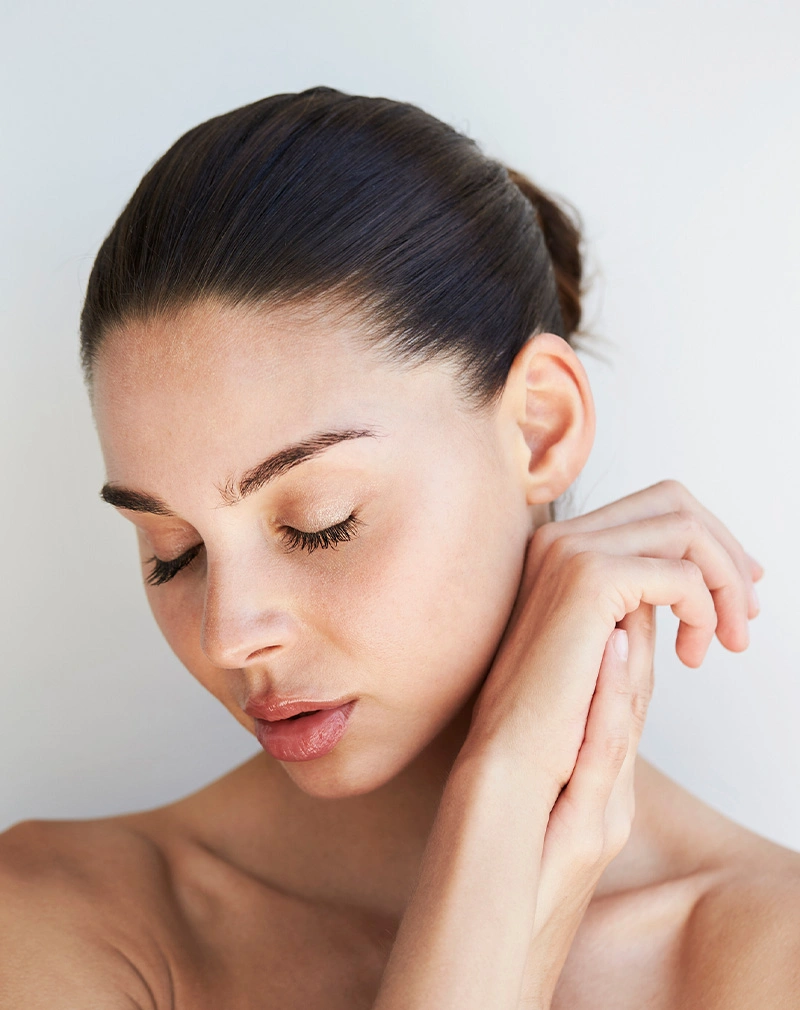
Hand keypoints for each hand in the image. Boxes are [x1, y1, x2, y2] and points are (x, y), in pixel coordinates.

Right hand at [459, 479, 762, 1006]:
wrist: (513, 780)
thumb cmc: (558, 740)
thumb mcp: (613, 666)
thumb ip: (639, 620)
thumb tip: (682, 588)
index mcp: (557, 559)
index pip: (651, 512)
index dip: (707, 546)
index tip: (740, 595)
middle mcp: (558, 543)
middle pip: (673, 500)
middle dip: (725, 548)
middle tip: (746, 613)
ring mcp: (567, 554)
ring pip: (683, 520)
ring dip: (724, 575)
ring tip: (727, 638)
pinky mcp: (587, 580)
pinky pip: (678, 566)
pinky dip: (706, 603)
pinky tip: (698, 652)